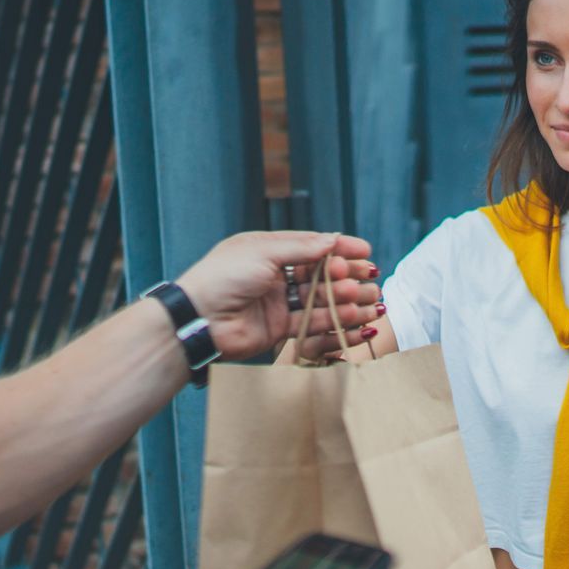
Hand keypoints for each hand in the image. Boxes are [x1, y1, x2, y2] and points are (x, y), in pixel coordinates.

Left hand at [175, 231, 381, 360]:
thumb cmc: (224, 276)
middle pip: (319, 273)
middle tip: (370, 278)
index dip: (339, 248)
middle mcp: (274, 274)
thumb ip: (301, 248)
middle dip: (346, 276)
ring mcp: (277, 302)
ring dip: (343, 300)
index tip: (365, 251)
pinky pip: (310, 323)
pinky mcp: (277, 328)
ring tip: (367, 300)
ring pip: (318, 299)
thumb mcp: (264, 252)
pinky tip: (353, 319)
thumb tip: (333, 240)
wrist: (198, 319)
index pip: (311, 246)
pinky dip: (332, 321)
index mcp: (268, 250)